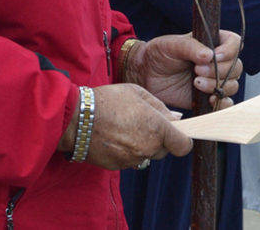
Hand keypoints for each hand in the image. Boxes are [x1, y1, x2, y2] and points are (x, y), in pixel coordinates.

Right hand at [58, 83, 190, 169]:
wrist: (76, 119)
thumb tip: (175, 118)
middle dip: (159, 140)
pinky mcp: (118, 166)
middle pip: (164, 150)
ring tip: (125, 128)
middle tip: (143, 124)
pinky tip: (115, 137)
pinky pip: (130, 160)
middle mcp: (147, 147)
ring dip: (142, 145)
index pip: (183, 146)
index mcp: (157, 128)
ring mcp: (132, 159)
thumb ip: (160, 107)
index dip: (182, 140)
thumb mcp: (138, 93)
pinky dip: (126, 151)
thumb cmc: (108, 100)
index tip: (177, 135)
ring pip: (146, 155)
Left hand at [127, 31, 242, 109]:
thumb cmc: (159, 54)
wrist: (145, 74)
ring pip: (232, 85)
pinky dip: (221, 103)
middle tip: (196, 71)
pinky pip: (225, 103)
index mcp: (213, 43)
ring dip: (217, 85)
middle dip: (219, 70)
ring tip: (195, 83)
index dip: (229, 51)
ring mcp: (215, 80)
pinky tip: (208, 99)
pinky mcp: (209, 97)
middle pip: (237, 67)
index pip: (235, 43)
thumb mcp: (172, 45)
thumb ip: (190, 47)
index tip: (215, 56)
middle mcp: (218, 61)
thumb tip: (210, 56)